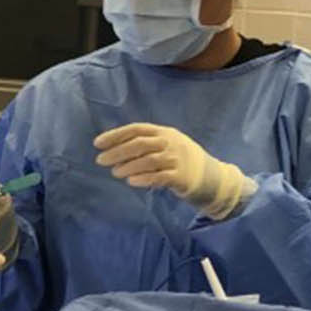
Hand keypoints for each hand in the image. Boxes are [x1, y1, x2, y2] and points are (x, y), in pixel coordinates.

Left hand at [93, 123, 256, 219]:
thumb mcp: (166, 145)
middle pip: (140, 144)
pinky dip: (143, 178)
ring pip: (148, 160)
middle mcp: (171, 142)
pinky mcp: (181, 177)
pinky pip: (159, 177)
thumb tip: (113, 151)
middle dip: (118, 151)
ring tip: (115, 172)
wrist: (211, 177)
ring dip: (128, 166)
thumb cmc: (181, 160)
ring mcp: (177, 159)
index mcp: (164, 132)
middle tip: (101, 160)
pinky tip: (131, 182)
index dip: (116, 135)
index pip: (136, 129)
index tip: (98, 143)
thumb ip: (145, 145)